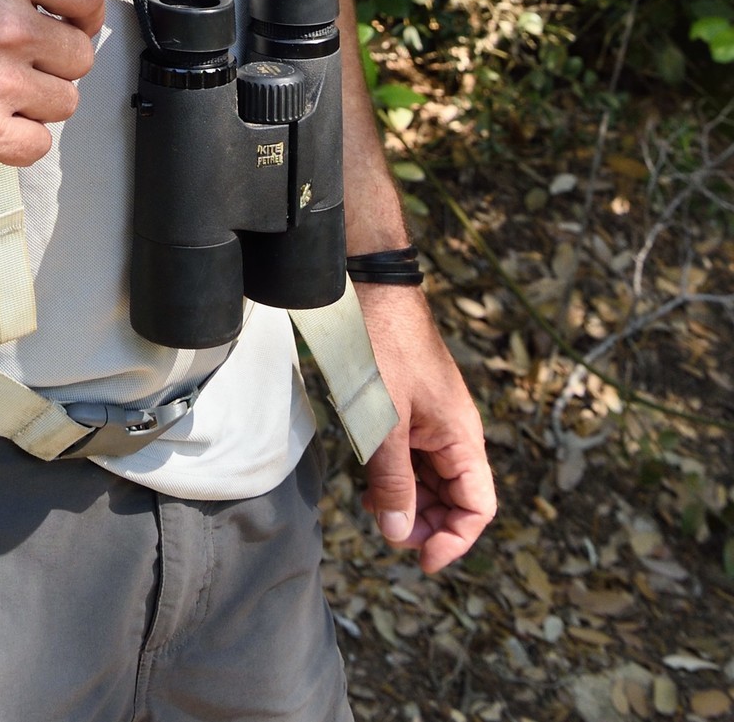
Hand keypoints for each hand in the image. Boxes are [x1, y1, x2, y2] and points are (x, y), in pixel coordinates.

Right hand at [0, 0, 104, 170]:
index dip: (82, 11)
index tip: (67, 21)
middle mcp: (8, 32)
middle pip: (80, 55)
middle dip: (57, 59)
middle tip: (26, 60)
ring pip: (62, 102)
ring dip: (39, 99)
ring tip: (5, 91)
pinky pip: (36, 144)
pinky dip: (20, 137)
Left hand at [357, 284, 496, 573]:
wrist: (371, 290)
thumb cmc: (384, 348)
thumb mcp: (385, 421)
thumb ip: (393, 479)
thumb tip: (400, 533)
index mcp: (462, 437)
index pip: (478, 507)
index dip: (455, 539)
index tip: (421, 559)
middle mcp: (455, 434)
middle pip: (456, 500)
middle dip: (427, 525)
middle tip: (387, 532)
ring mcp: (434, 423)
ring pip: (432, 482)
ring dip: (409, 503)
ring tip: (374, 510)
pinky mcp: (412, 412)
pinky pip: (414, 459)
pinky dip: (397, 478)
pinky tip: (370, 485)